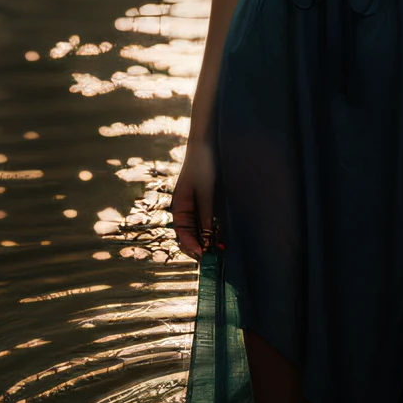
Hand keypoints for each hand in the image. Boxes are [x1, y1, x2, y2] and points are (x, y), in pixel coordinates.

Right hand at [170, 139, 215, 260]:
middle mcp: (186, 209)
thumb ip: (206, 216)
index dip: (192, 246)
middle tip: (214, 258)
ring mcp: (196, 206)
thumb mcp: (206, 193)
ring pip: (200, 231)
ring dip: (208, 241)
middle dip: (200, 247)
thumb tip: (207, 241)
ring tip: (220, 251)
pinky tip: (222, 238)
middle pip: (190, 235)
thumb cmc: (203, 166)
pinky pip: (208, 222)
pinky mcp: (207, 203)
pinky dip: (213, 231)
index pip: (182, 233)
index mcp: (180, 207)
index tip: (203, 255)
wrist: (207, 144)